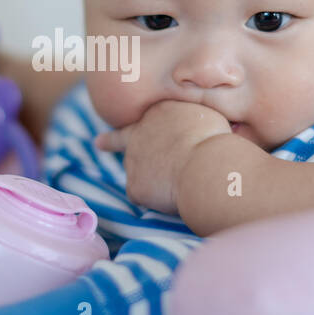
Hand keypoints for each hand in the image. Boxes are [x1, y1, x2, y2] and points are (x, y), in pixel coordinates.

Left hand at [95, 100, 231, 214]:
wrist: (206, 163)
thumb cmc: (215, 140)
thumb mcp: (206, 117)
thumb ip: (194, 121)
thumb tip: (200, 125)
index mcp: (158, 114)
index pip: (143, 116)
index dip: (135, 117)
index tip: (114, 119)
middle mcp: (139, 134)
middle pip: (123, 139)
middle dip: (110, 141)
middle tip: (98, 142)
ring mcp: (133, 161)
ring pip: (138, 172)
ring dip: (149, 177)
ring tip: (169, 184)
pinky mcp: (135, 187)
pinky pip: (146, 197)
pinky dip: (160, 200)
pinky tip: (176, 197)